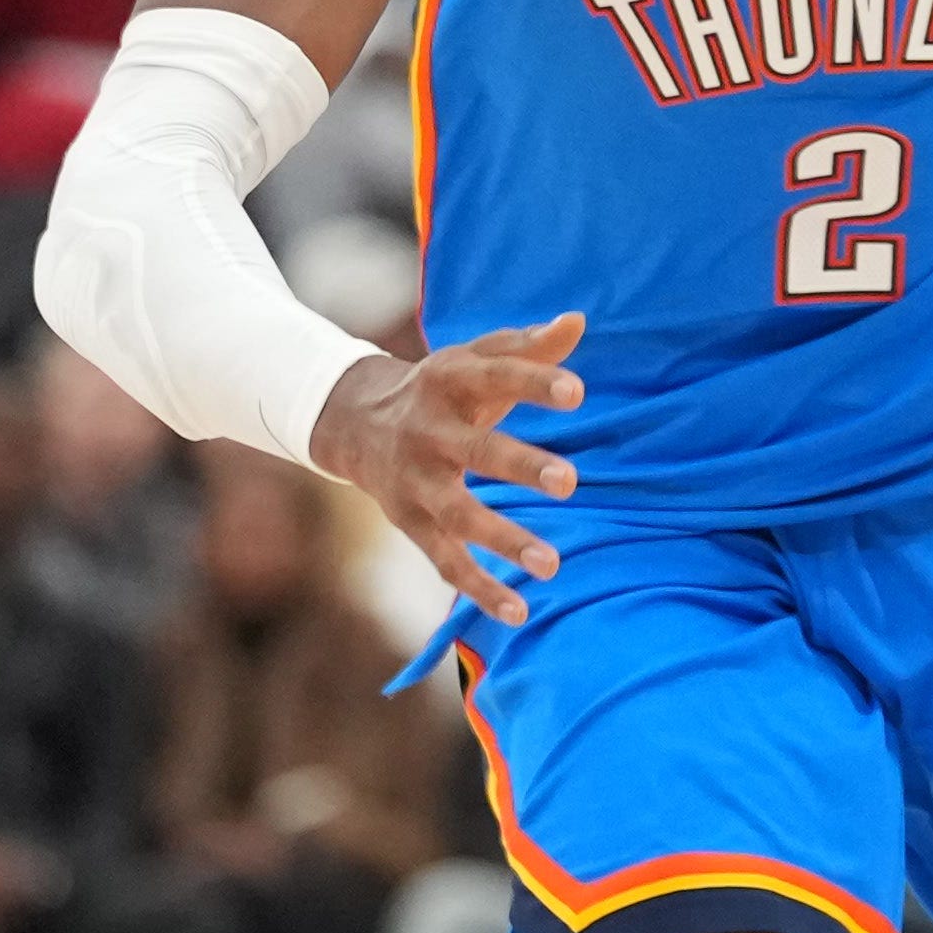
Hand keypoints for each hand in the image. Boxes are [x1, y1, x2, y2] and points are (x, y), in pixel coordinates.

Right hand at [315, 311, 589, 626]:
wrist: (354, 421)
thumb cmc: (440, 388)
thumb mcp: (474, 360)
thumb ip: (527, 347)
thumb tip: (577, 321)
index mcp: (450, 382)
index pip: (496, 378)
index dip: (535, 383)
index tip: (578, 393)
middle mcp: (430, 432)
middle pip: (477, 450)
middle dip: (520, 465)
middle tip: (569, 482)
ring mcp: (417, 481)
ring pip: (459, 515)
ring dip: (504, 540)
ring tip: (553, 565)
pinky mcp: (411, 521)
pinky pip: (445, 561)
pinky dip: (480, 589)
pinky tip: (520, 611)